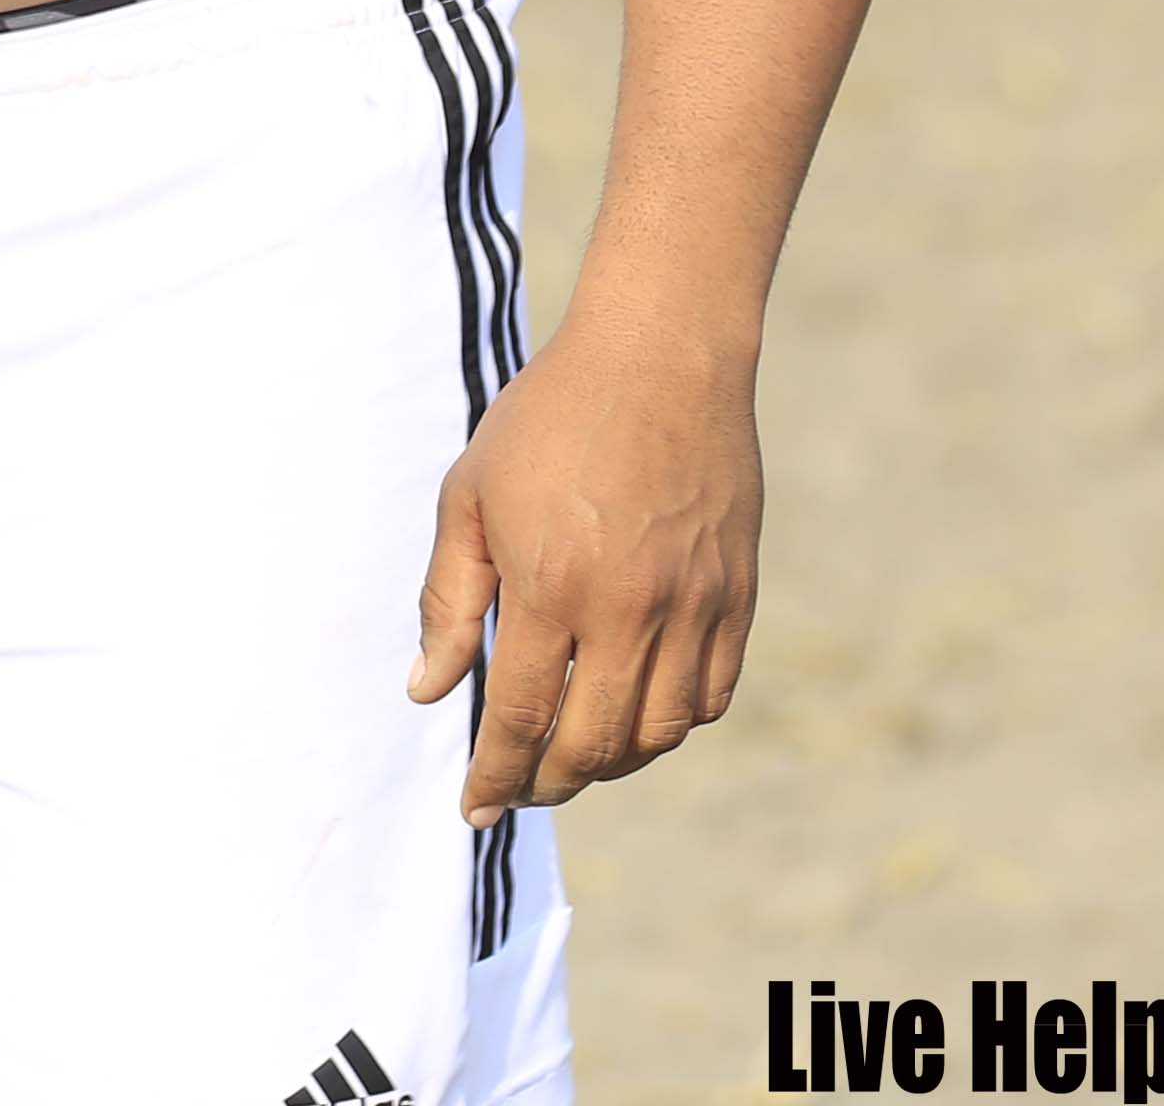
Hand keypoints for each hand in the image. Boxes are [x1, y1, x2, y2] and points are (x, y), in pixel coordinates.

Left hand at [404, 328, 761, 821]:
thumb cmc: (550, 419)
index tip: (474, 809)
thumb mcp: (470, 496)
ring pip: (656, 735)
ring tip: (575, 755)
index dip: (493, 776)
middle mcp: (628, 609)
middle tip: (520, 788)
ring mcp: (692, 605)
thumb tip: (426, 690)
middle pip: (590, 745)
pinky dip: (672, 725)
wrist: (660, 355)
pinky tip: (637, 715)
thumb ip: (448, 600)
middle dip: (546, 784)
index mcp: (551, 586)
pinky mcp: (737, 595)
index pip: (518, 720)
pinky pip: (710, 697)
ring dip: (611, 764)